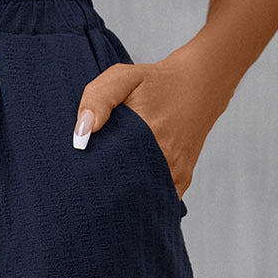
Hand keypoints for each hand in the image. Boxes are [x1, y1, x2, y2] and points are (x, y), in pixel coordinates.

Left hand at [72, 54, 222, 200]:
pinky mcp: (182, 179)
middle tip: (87, 186)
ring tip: (107, 189)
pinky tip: (128, 191)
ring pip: (141, 197)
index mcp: (146, 135)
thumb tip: (80, 135)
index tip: (77, 175)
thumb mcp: (123, 78)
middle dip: (103, 191)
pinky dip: (142, 198)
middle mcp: (163, 159)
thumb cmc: (156, 82)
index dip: (89, 175)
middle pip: (123, 190)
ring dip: (123, 196)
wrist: (201, 84)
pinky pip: (157, 198)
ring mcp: (174, 172)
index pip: (107, 170)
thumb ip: (98, 100)